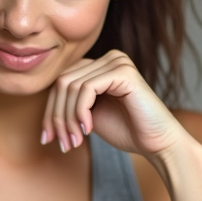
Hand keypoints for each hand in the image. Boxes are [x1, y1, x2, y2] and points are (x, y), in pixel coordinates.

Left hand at [41, 50, 190, 160]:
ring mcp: (117, 61)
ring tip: (74, 141)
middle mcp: (108, 57)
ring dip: (67, 119)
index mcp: (99, 65)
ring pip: (71, 86)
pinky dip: (80, 112)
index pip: (60, 82)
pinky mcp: (123, 71)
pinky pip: (86, 88)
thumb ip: (70, 105)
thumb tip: (44, 111)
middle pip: (62, 82)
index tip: (47, 138)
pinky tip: (87, 130)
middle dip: (56, 117)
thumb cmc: (127, 130)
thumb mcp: (88, 116)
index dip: (50, 111)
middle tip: (61, 143)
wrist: (157, 142)